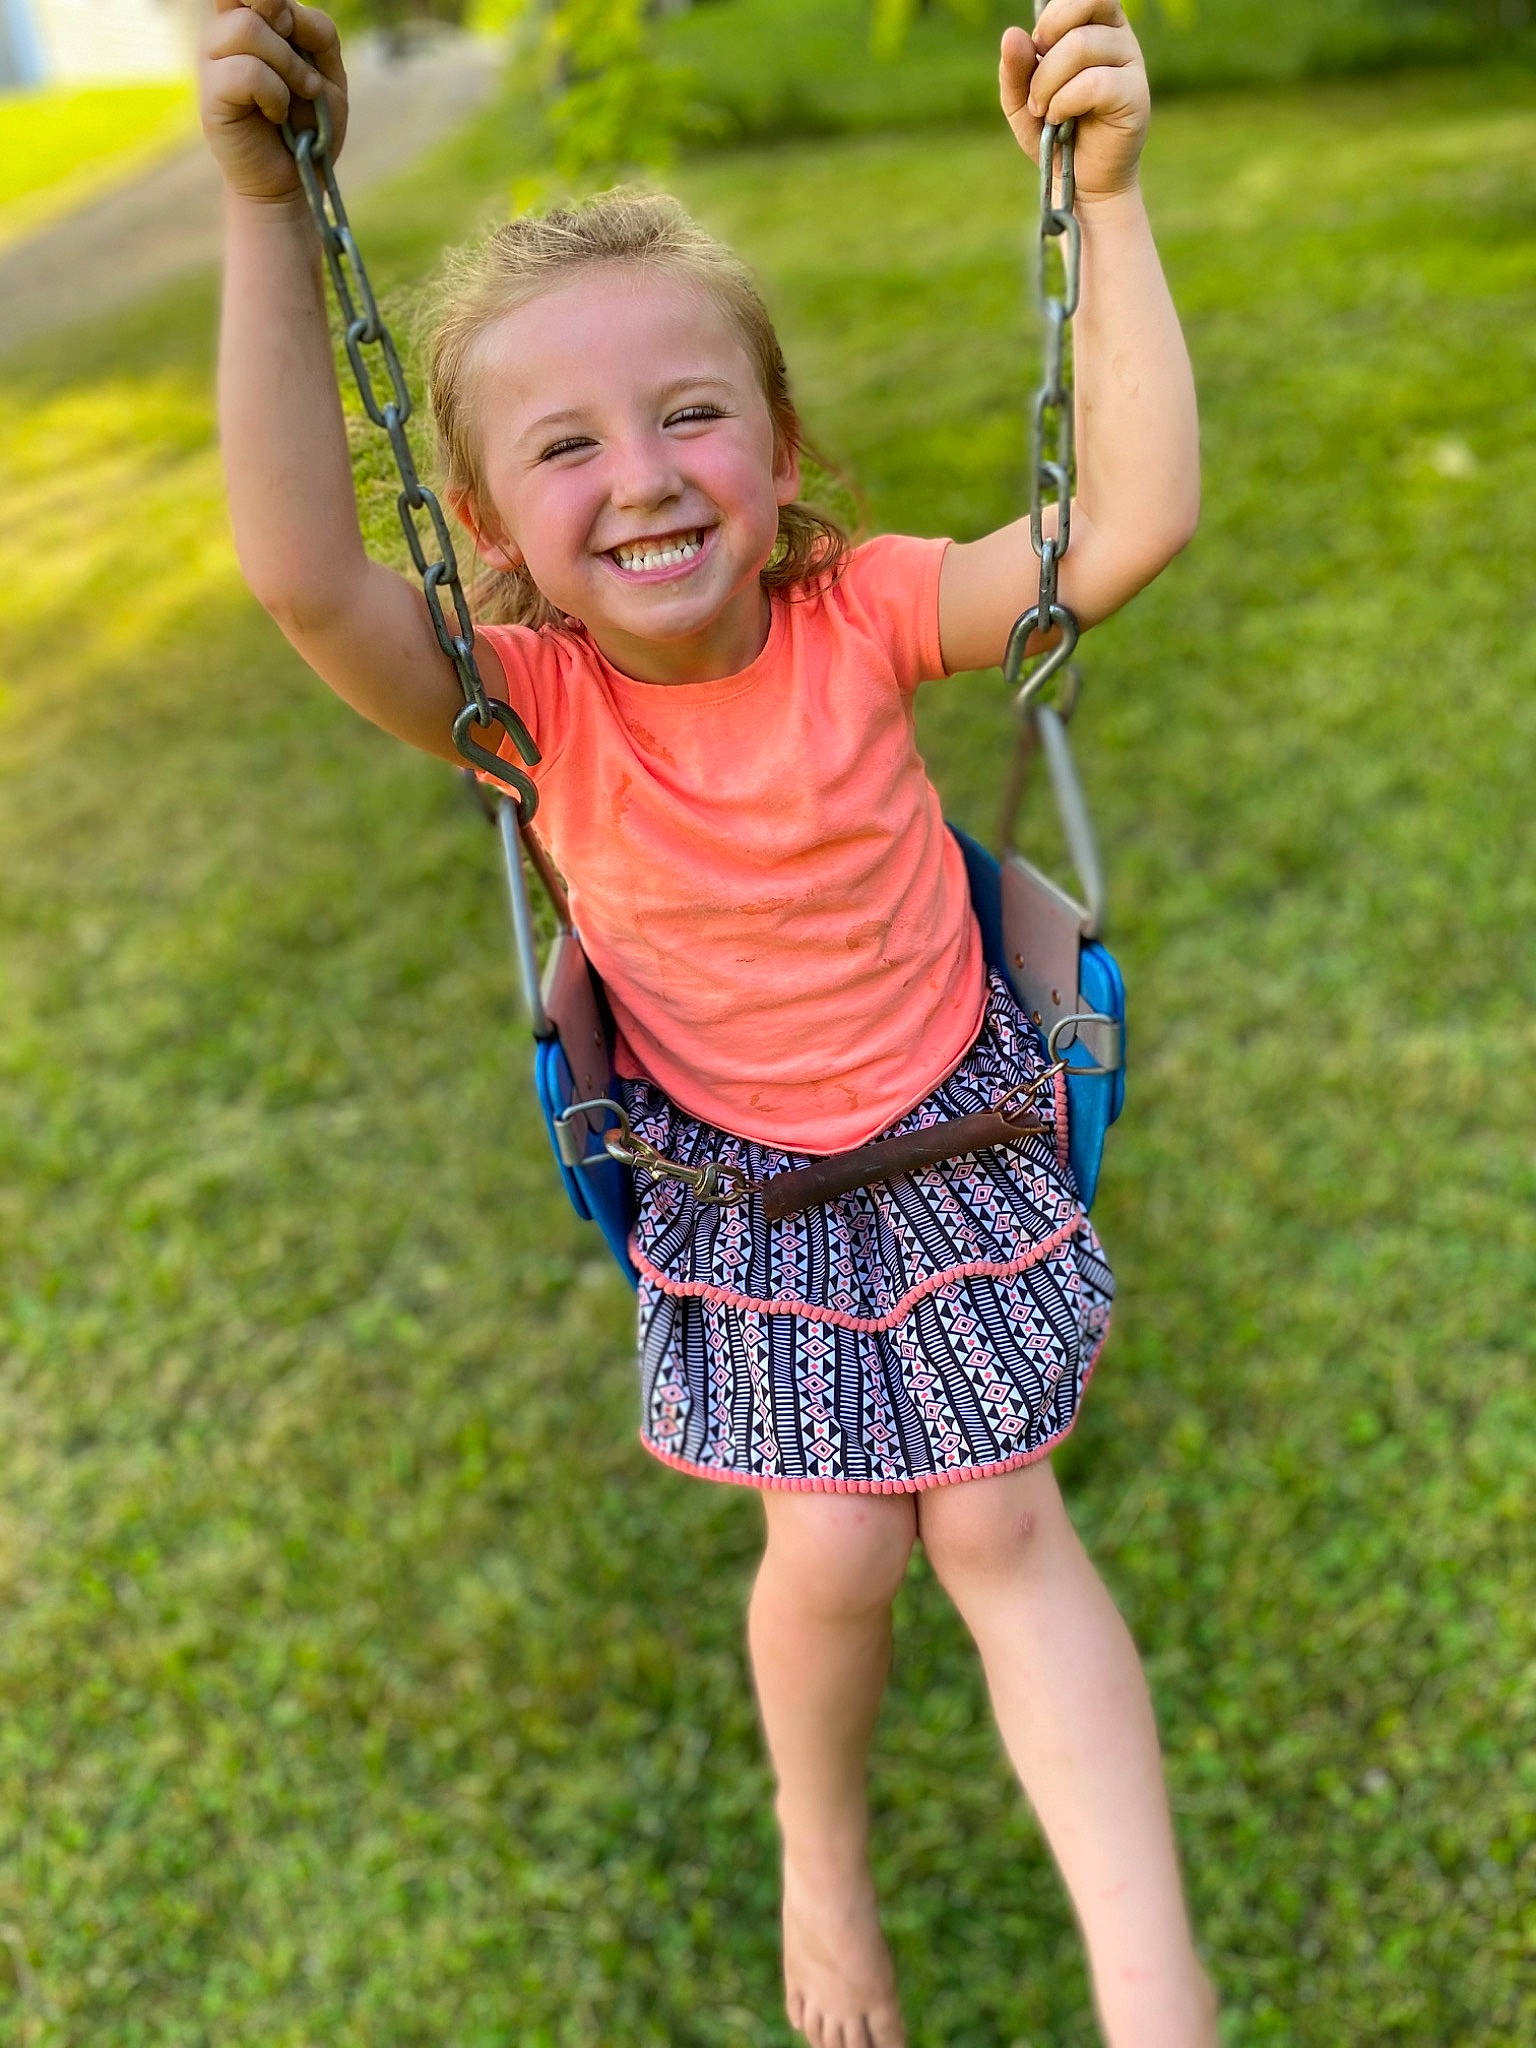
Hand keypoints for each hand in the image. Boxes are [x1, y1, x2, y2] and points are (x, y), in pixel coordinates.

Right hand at [200, 0, 347, 204]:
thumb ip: (317, 34)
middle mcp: (224, 35)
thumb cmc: (311, 126)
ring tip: (299, 97)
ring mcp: (212, 62)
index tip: (291, 25)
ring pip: (246, 29)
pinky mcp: (211, 96)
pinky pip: (245, 72)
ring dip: (288, 66)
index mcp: (249, 21)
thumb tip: (285, 12)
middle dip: (292, 35)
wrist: (296, 180)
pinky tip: (277, 115)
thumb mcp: (329, 74)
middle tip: (307, 78)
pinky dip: (274, 94)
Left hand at [999, 2, 1149, 202]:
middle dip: (1047, 46)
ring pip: (1083, 45)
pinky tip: (1060, 121)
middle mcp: (1118, 37)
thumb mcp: (1023, 101)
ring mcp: (1131, 63)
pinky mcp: (1136, 95)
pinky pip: (1095, 82)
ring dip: (1049, 83)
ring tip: (1046, 112)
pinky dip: (1066, 101)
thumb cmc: (1055, 136)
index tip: (1038, 51)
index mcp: (1096, 26)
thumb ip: (1015, 69)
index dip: (1053, 16)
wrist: (1079, 183)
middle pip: (1081, 8)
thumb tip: (1013, 34)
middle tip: (1036, 84)